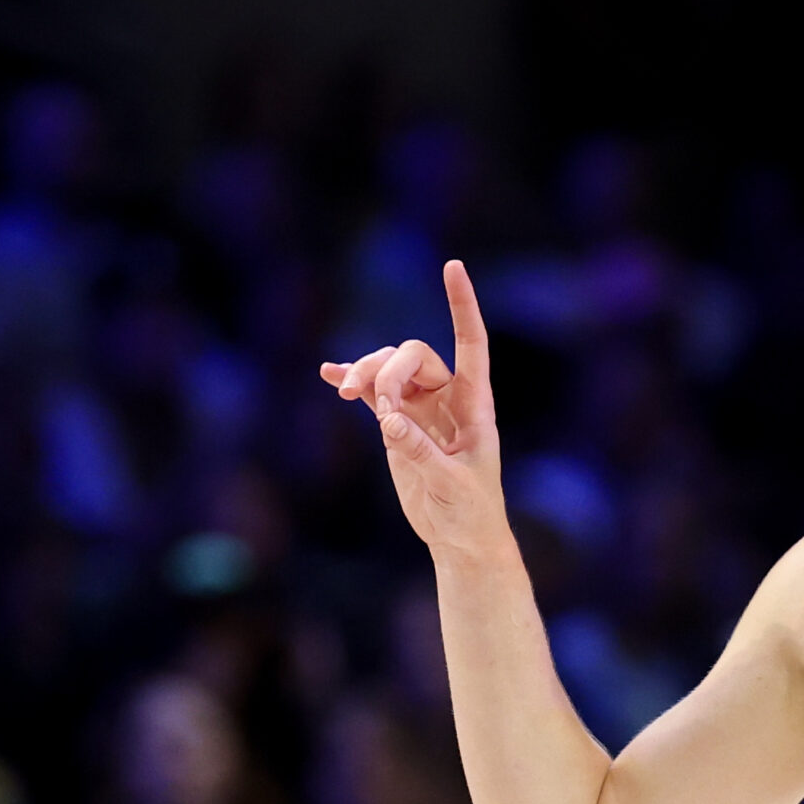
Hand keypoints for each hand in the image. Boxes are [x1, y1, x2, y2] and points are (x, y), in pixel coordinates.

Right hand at [318, 259, 506, 557]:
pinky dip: (351, 382)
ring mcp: (420, 409)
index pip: (471, 344)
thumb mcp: (451, 485)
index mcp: (475, 405)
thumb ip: (420, 452)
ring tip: (344, 391)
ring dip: (364, 373)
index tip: (453, 267)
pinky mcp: (397, 425)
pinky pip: (371, 393)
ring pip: (388, 369)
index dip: (462, 306)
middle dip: (387, 369)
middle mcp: (449, 399)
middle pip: (414, 355)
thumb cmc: (470, 512)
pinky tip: (328, 374)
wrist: (459, 537)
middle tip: (374, 404)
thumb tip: (388, 421)